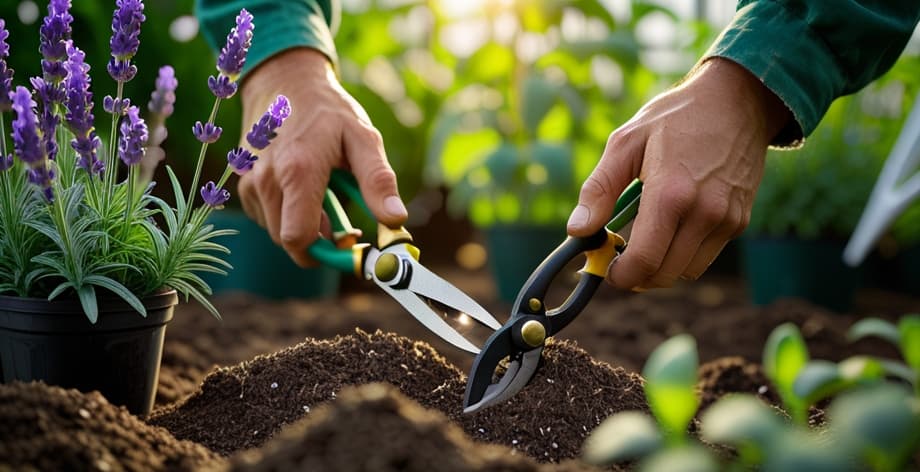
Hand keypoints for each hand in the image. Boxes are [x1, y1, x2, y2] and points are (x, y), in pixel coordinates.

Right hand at [239, 48, 406, 266]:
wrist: (285, 82)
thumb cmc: (329, 112)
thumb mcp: (363, 138)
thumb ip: (378, 181)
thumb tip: (396, 221)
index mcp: (298, 170)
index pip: (299, 238)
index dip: (325, 253)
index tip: (349, 244)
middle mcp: (266, 180)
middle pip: (289, 241)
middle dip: (317, 239)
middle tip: (341, 217)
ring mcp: (250, 182)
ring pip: (277, 231)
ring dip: (302, 224)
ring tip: (322, 191)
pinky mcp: (243, 184)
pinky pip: (267, 217)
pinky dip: (287, 213)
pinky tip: (300, 186)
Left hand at [566, 58, 790, 289]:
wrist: (737, 101)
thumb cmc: (675, 118)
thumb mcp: (626, 143)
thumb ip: (599, 190)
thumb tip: (577, 231)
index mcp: (671, 194)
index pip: (643, 261)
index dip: (620, 275)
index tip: (607, 269)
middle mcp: (704, 213)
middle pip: (664, 274)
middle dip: (637, 276)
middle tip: (621, 258)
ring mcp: (726, 219)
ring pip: (687, 271)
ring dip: (661, 267)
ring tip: (645, 241)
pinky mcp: (739, 221)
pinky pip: (705, 255)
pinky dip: (683, 254)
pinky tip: (672, 228)